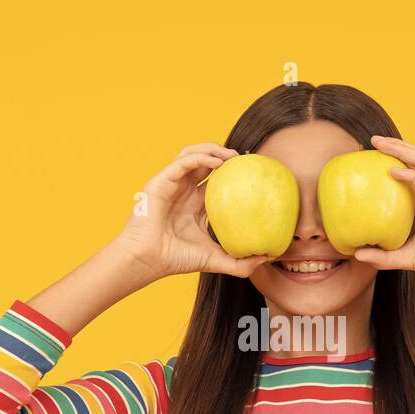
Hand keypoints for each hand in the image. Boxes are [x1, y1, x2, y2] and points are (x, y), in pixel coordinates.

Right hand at [115, 143, 267, 279]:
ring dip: (213, 150)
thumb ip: (239, 263)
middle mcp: (183, 191)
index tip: (253, 173)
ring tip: (232, 155)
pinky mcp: (160, 182)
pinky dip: (201, 158)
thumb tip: (267, 259)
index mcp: (194, 205)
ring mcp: (171, 184)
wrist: (147, 260)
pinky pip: (183, 162)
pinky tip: (218, 162)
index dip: (233, 174)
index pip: (216, 181)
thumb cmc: (174, 259)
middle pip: (205, 163)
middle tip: (244, 159)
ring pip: (192, 155)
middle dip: (224, 155)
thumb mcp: (214, 260)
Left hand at [352, 135, 414, 291]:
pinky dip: (414, 177)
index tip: (373, 152)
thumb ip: (385, 256)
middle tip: (374, 139)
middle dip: (398, 146)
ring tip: (383, 145)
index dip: (397, 156)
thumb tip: (358, 255)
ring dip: (404, 151)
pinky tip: (395, 171)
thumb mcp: (409, 258)